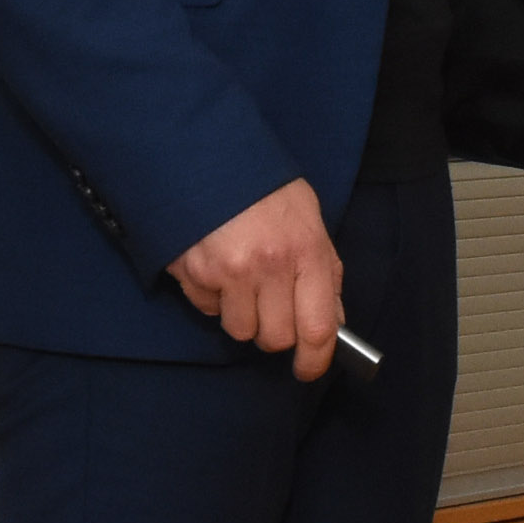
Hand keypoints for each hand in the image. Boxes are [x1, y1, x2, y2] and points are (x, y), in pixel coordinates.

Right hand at [169, 178, 341, 381]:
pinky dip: (212, 298)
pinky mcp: (194, 272)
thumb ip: (323, 271)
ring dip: (242, 315)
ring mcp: (229, 271)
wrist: (206, 154)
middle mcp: (269, 265)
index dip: (315, 360)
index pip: (318, 327)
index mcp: (306, 249)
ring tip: (240, 279)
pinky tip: (216, 265)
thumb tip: (329, 321)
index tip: (308, 368)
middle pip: (275, 338)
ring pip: (240, 330)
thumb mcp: (308, 217)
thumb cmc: (263, 187)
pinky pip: (208, 310)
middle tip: (270, 306)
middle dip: (274, 332)